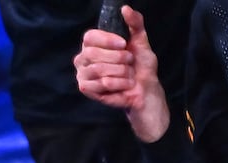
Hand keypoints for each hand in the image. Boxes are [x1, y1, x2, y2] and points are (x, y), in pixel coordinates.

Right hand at [74, 6, 170, 142]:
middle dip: (117, 58)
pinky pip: (102, 84)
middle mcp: (83, 57)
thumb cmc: (140, 65)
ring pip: (98, 69)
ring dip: (120, 72)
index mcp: (93, 44)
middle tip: (129, 61)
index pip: (90, 37)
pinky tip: (124, 85)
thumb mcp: (140, 39)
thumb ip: (135, 22)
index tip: (123, 44)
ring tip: (128, 74)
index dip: (107, 40)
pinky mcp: (86, 89)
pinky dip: (118, 84)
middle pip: (92, 53)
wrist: (145, 88)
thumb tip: (125, 8)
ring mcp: (83, 74)